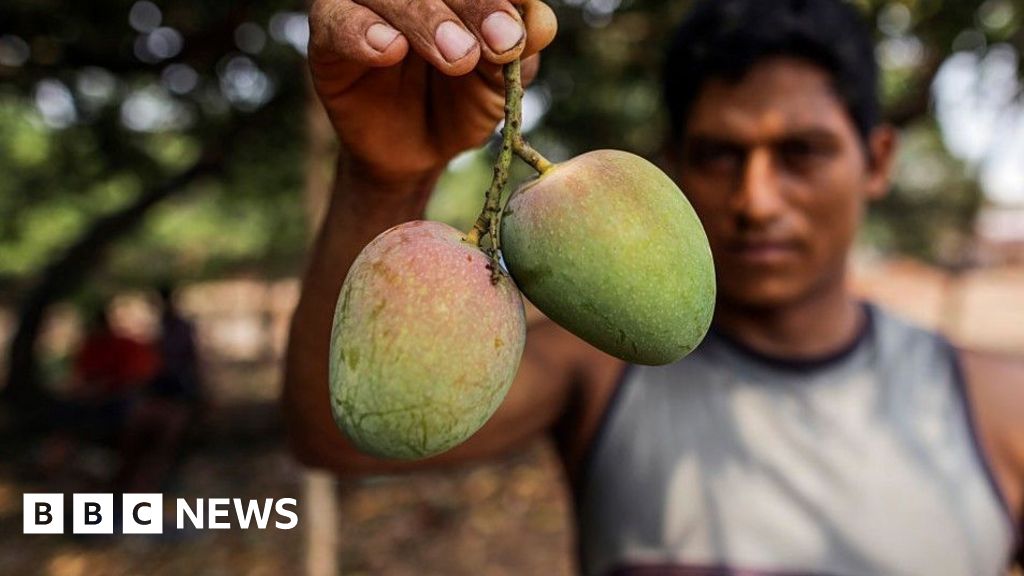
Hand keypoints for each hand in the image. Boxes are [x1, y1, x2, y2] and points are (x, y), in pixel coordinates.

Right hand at [308, 0, 556, 185]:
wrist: (418, 151)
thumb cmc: (463, 101)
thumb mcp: (501, 82)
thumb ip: (520, 50)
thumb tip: (542, 20)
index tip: (520, 29)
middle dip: (473, 6)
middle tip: (499, 43)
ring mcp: (365, 4)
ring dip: (424, 19)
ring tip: (458, 57)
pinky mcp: (328, 33)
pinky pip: (336, 21)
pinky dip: (362, 33)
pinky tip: (389, 50)